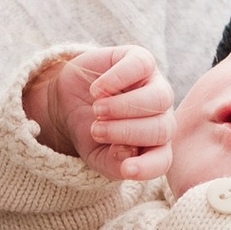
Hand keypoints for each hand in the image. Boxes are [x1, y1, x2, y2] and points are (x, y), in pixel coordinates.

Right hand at [25, 44, 173, 181]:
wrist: (67, 101)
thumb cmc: (87, 131)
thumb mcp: (96, 156)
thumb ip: (114, 164)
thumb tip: (128, 154)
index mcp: (154, 145)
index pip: (163, 160)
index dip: (148, 167)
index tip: (126, 169)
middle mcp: (160, 115)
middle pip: (163, 129)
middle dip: (126, 132)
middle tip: (96, 130)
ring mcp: (154, 86)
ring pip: (160, 99)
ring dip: (124, 107)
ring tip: (97, 110)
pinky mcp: (141, 60)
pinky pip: (141, 66)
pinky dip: (117, 80)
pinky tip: (97, 90)